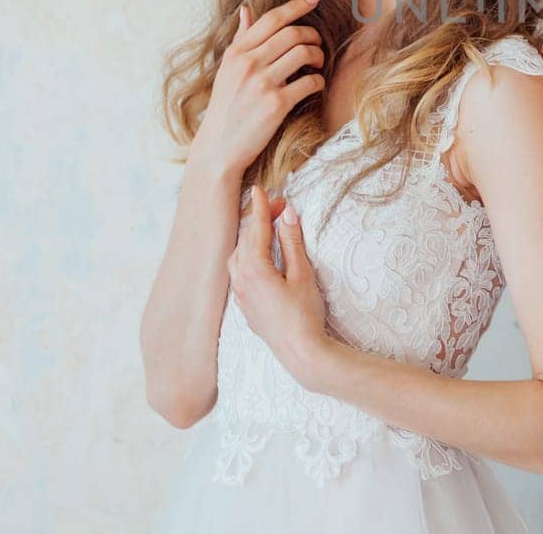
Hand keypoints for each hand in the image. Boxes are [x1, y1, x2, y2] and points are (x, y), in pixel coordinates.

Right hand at [192, 0, 326, 177]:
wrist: (220, 147)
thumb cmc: (226, 107)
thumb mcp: (226, 70)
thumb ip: (240, 39)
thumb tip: (246, 10)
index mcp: (236, 53)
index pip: (271, 19)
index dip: (296, 6)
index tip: (313, 0)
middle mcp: (248, 64)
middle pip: (292, 33)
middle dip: (312, 34)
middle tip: (317, 43)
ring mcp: (262, 83)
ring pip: (304, 52)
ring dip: (318, 55)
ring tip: (317, 63)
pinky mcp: (277, 104)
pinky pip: (310, 81)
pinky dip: (318, 80)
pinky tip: (314, 84)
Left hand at [227, 185, 340, 389]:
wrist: (301, 353)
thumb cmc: (305, 314)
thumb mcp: (303, 274)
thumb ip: (292, 243)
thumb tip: (287, 215)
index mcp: (254, 270)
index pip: (256, 230)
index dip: (261, 207)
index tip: (261, 189)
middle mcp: (241, 280)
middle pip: (245, 240)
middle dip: (260, 220)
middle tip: (279, 206)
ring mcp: (241, 295)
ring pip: (238, 256)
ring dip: (251, 238)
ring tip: (268, 228)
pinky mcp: (245, 306)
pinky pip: (238, 272)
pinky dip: (247, 256)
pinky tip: (260, 256)